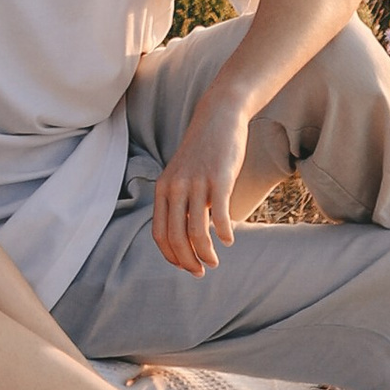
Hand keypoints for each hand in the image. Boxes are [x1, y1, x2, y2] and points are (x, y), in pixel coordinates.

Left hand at [150, 92, 253, 273]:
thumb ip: (180, 201)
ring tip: (214, 262)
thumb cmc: (202, 151)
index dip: (171, 256)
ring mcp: (197, 183)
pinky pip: (219, 215)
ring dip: (205, 253)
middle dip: (187, 261)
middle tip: (200, 272)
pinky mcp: (219, 178)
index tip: (184, 267)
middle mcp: (176, 187)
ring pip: (196, 231)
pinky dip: (224, 233)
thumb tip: (186, 235)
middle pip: (176, 237)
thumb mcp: (182, 175)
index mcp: (163, 189)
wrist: (218, 116)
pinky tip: (229, 240)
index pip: (160, 233)